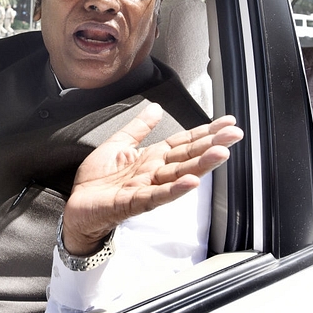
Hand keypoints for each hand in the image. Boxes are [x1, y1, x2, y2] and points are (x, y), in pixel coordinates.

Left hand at [62, 103, 243, 255]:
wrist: (77, 205)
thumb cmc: (97, 180)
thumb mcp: (117, 145)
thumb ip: (138, 128)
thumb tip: (156, 107)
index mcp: (151, 158)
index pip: (183, 142)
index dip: (204, 132)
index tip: (226, 123)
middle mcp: (154, 173)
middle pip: (187, 157)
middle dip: (211, 145)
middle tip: (235, 134)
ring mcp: (146, 188)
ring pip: (178, 175)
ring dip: (200, 165)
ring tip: (221, 153)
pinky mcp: (134, 203)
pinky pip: (157, 195)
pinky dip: (174, 190)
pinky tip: (191, 182)